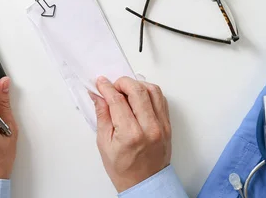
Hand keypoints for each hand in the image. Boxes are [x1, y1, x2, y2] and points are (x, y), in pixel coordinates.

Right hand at [90, 76, 171, 192]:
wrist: (144, 183)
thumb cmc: (124, 169)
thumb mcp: (104, 144)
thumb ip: (102, 115)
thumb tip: (98, 96)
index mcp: (130, 134)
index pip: (117, 101)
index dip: (107, 88)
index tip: (101, 83)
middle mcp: (149, 128)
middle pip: (137, 90)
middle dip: (122, 82)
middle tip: (113, 85)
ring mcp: (161, 125)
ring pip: (153, 90)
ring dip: (137, 84)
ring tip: (126, 90)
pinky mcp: (167, 125)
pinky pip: (161, 99)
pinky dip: (150, 92)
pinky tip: (139, 96)